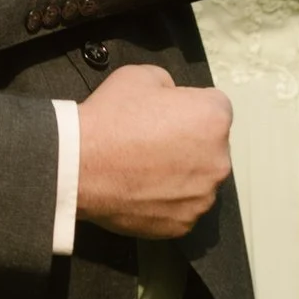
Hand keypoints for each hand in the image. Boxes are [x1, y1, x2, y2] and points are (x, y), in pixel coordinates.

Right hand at [74, 65, 232, 238]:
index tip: (166, 114)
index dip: (189, 107)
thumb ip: (169, 85)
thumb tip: (172, 98)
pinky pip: (182, 207)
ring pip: (199, 180)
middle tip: (154, 142)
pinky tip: (142, 189)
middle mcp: (219, 159)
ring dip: (181, 174)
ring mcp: (203, 196)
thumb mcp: (140, 75)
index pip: (215, 107)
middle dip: (191, 143)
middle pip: (211, 147)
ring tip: (145, 168)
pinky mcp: (184, 223)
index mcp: (214, 118)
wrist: (79, 165)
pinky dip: (167, 200)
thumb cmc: (110, 117)